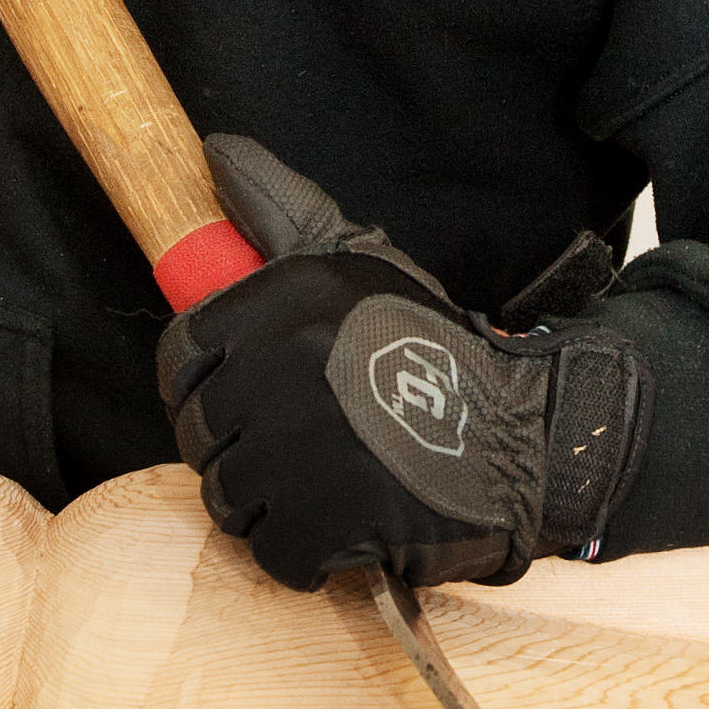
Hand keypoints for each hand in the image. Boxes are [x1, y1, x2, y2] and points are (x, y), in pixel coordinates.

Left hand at [156, 137, 652, 594]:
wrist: (528, 436)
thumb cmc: (436, 352)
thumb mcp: (364, 265)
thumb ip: (283, 213)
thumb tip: (212, 154)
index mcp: (289, 299)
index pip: (180, 355)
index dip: (204, 386)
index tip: (249, 399)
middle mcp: (290, 364)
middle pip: (199, 433)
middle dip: (241, 450)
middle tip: (304, 449)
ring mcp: (307, 446)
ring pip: (228, 497)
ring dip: (270, 505)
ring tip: (327, 486)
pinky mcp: (333, 517)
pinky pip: (273, 551)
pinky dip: (304, 554)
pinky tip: (345, 528)